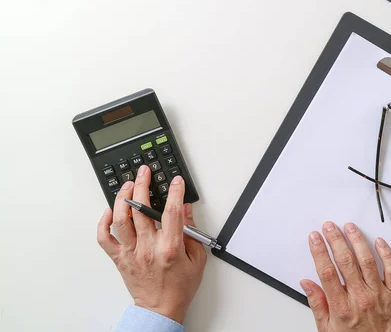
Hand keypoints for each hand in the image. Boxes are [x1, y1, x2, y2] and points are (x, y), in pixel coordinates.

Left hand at [97, 165, 206, 323]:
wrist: (160, 309)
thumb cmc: (179, 287)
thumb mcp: (197, 259)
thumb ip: (191, 232)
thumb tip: (186, 210)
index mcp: (170, 247)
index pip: (171, 212)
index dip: (174, 192)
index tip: (176, 181)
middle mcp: (148, 247)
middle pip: (142, 209)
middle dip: (143, 185)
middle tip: (144, 173)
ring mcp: (131, 252)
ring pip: (121, 219)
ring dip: (122, 198)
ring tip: (127, 185)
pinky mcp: (120, 258)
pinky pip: (105, 238)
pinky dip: (103, 223)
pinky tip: (109, 211)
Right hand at [300, 222, 390, 331]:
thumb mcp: (328, 329)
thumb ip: (317, 304)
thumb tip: (307, 284)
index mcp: (342, 307)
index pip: (327, 272)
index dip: (319, 251)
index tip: (314, 238)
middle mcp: (360, 298)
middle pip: (345, 261)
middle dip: (335, 240)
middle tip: (329, 227)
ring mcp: (378, 294)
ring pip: (367, 260)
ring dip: (357, 240)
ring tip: (350, 227)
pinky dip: (385, 253)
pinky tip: (378, 242)